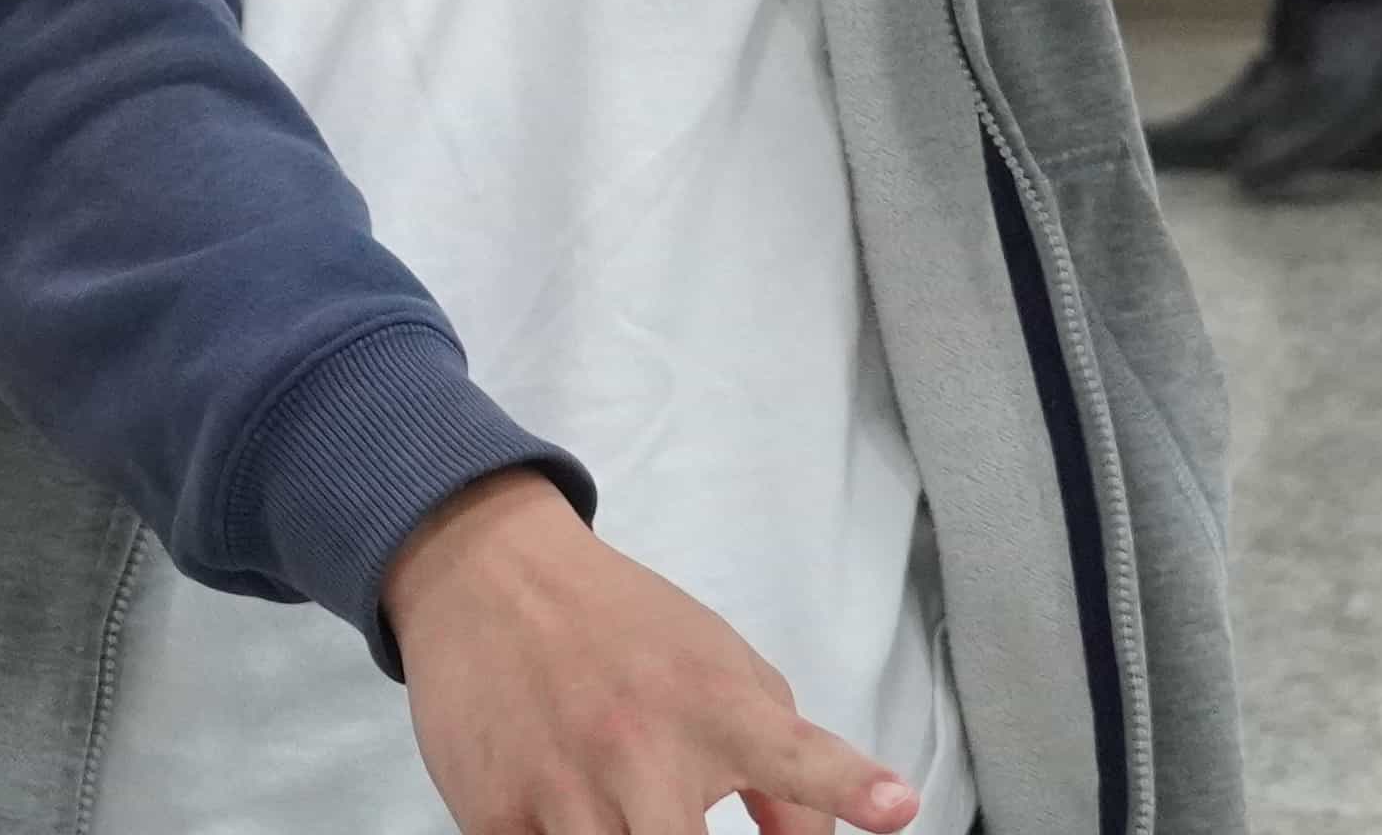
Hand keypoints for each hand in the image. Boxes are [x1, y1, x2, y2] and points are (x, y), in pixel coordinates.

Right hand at [390, 471, 921, 834]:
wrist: (486, 572)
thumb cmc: (622, 626)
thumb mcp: (720, 666)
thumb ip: (785, 760)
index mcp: (712, 709)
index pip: (794, 759)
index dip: (847, 789)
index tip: (896, 808)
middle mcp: (641, 750)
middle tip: (689, 829)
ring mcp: (563, 786)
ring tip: (624, 816)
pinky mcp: (495, 812)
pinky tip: (559, 807)